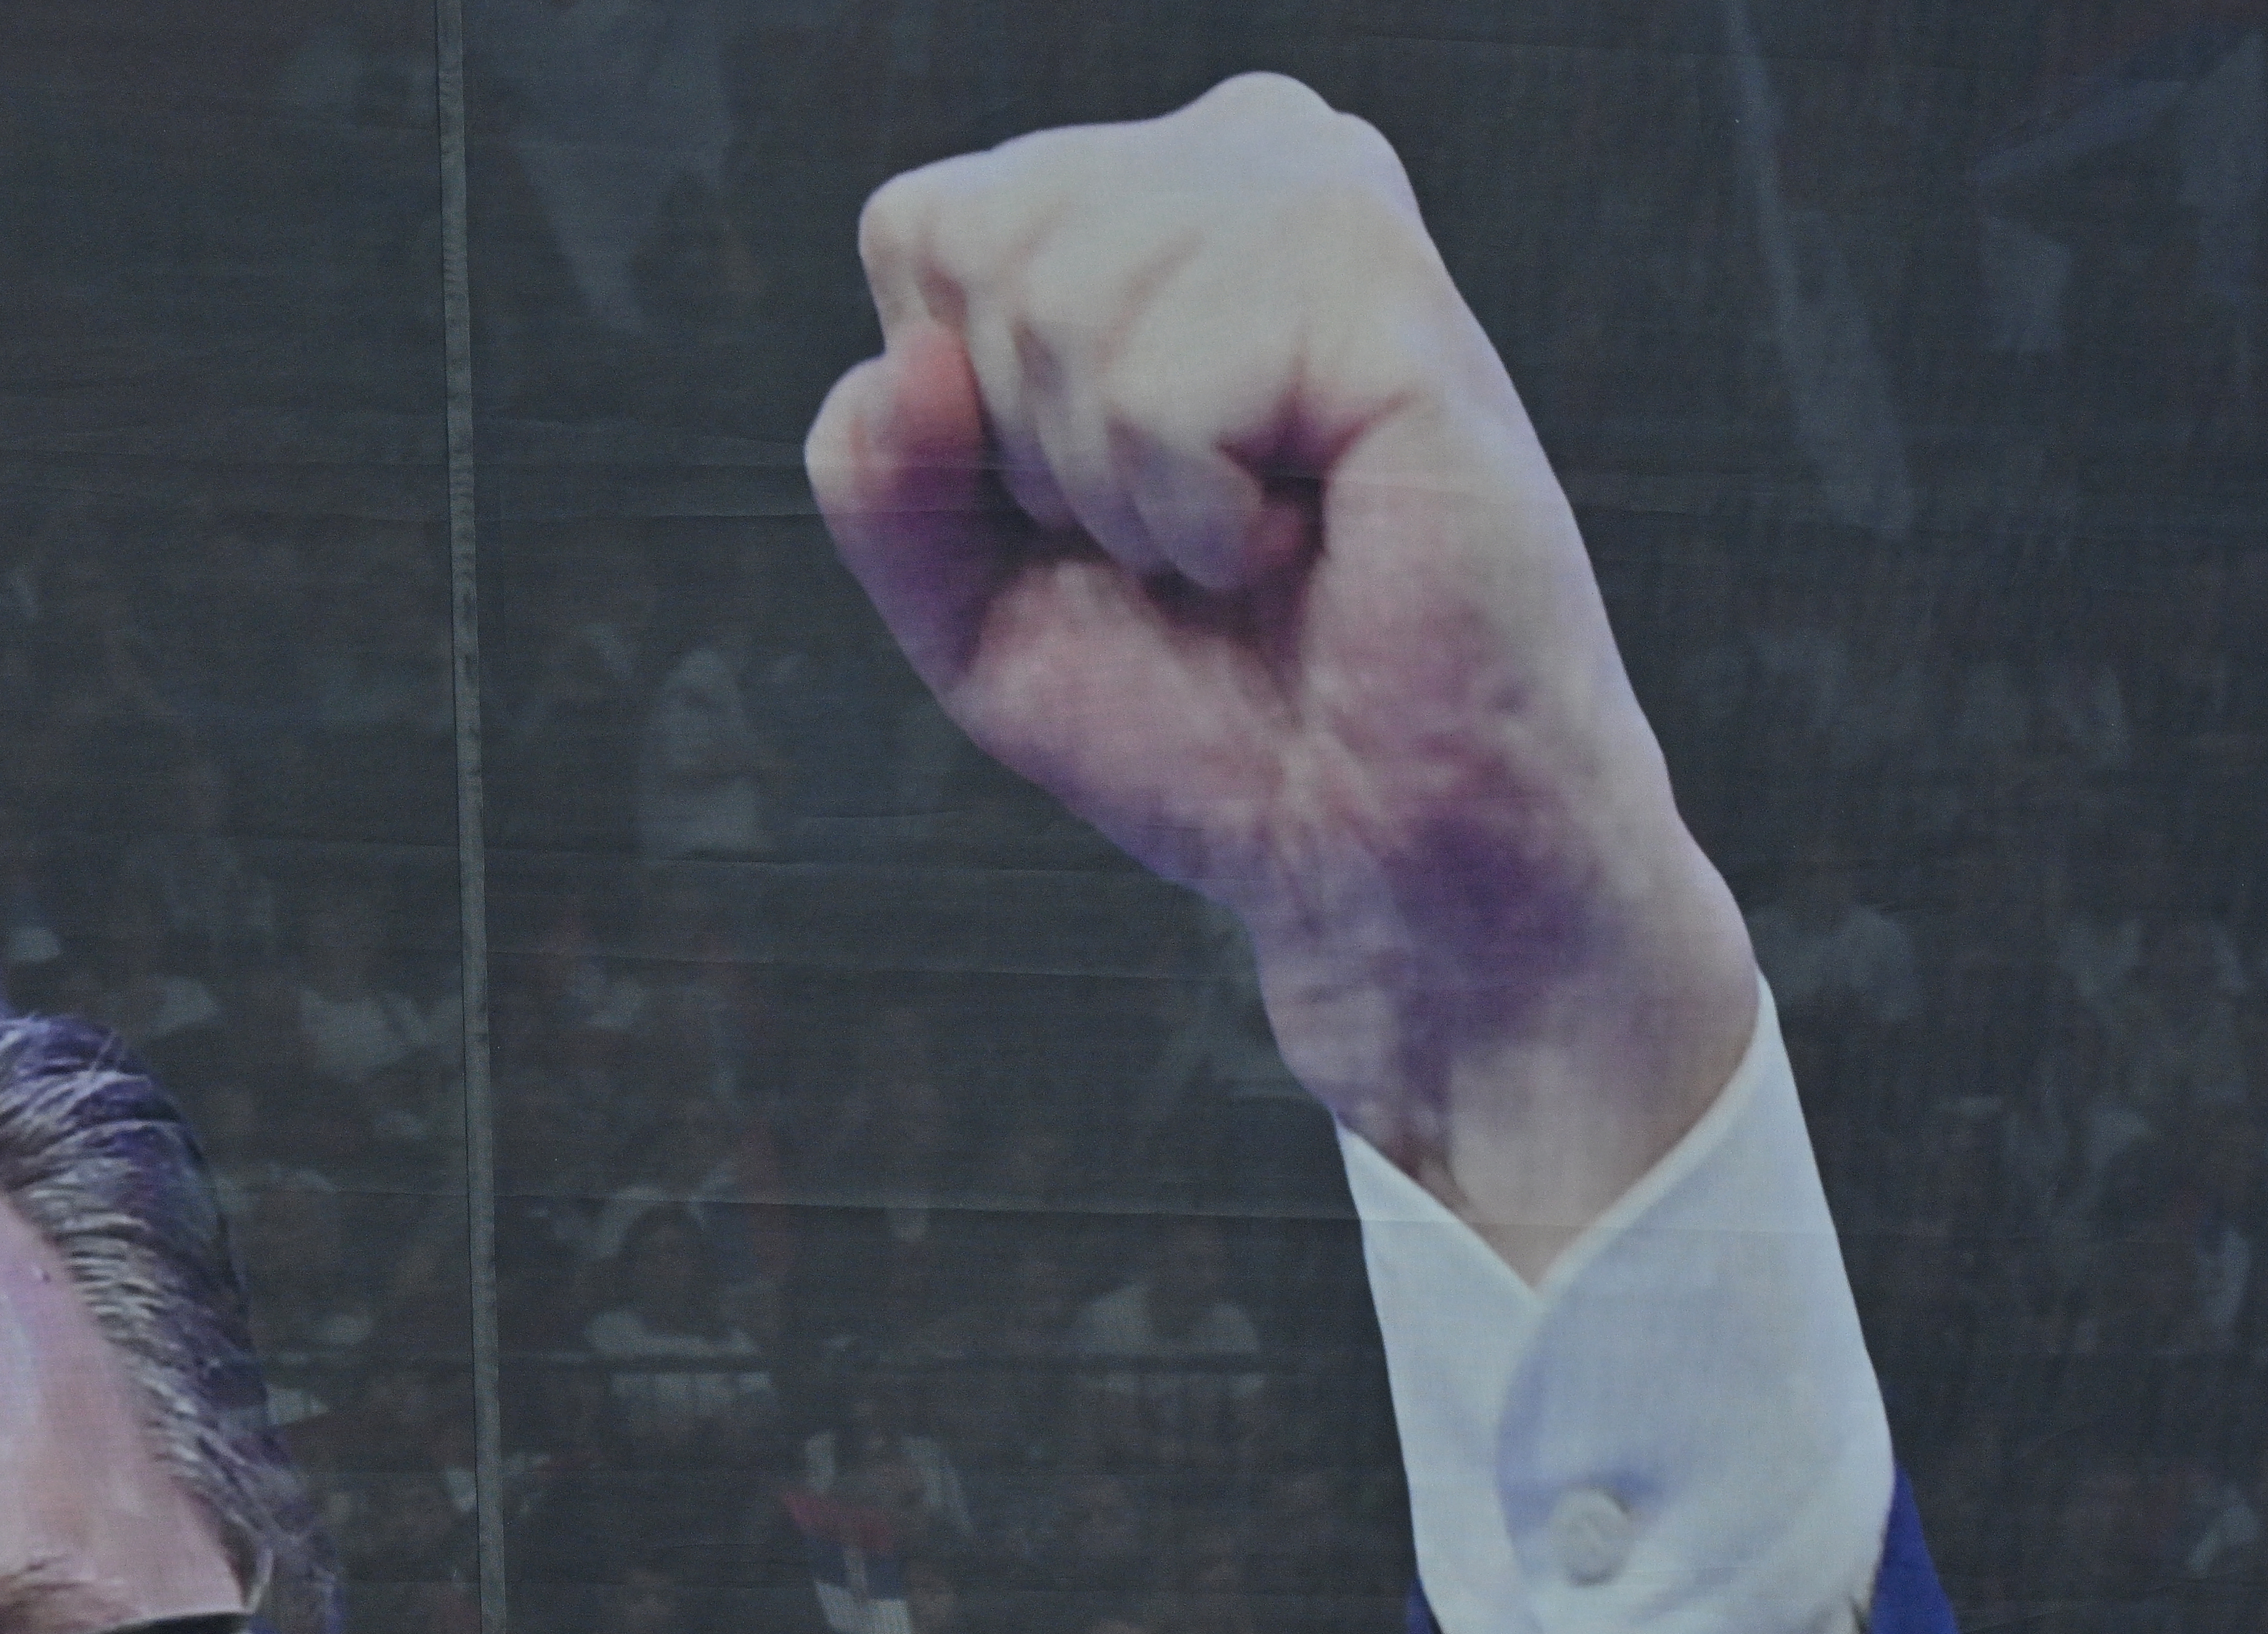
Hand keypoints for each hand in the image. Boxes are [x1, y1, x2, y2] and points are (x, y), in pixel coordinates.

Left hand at [809, 73, 1753, 1268]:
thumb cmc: (1207, 715)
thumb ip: (881, 479)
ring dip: (1130, 500)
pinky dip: (1201, 523)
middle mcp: (1248, 154)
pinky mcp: (1386, 286)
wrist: (1383, 845)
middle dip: (1038, 457)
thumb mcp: (973, 604)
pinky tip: (1311, 536)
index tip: (1104, 504)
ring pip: (1058, 309)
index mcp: (1155, 194)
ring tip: (1258, 541)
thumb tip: (900, 368)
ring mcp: (1324, 200)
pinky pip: (1160, 393)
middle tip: (1191, 537)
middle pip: (974, 251)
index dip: (963, 424)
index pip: (920, 231)